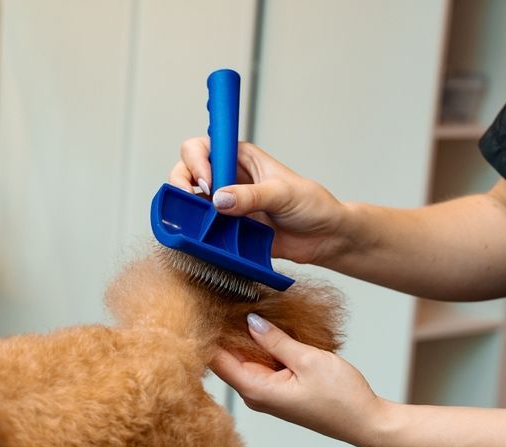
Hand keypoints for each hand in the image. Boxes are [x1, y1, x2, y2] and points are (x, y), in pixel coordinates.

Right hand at [169, 138, 350, 264]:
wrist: (323, 237)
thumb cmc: (311, 205)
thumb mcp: (284, 193)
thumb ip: (252, 196)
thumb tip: (220, 199)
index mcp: (240, 158)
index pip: (203, 147)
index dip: (196, 160)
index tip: (207, 180)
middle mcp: (227, 179)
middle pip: (185, 173)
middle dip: (181, 185)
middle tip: (195, 201)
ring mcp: (224, 206)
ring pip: (189, 203)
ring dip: (188, 212)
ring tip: (200, 223)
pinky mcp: (226, 230)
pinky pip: (202, 230)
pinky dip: (198, 235)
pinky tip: (206, 239)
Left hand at [211, 313, 389, 445]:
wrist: (366, 422)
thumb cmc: (341, 399)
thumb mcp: (308, 360)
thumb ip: (276, 340)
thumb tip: (251, 321)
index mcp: (256, 389)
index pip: (217, 359)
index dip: (210, 332)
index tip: (211, 307)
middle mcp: (255, 394)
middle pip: (228, 357)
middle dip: (228, 330)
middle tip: (232, 299)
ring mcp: (266, 392)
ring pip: (246, 358)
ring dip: (248, 336)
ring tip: (249, 306)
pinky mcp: (278, 389)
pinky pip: (262, 363)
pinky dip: (263, 346)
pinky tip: (269, 327)